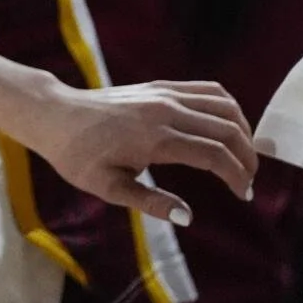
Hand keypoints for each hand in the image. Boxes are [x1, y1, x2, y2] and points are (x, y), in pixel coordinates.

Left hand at [21, 77, 257, 224]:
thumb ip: (150, 202)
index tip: (244, 195)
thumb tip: (188, 217)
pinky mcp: (159, 86)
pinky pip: (206, 90)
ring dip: (243, 130)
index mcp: (155, 139)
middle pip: (227, 129)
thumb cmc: (77, 156)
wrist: (54, 115)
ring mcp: (163, 93)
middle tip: (248, 181)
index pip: (214, 155)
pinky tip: (228, 127)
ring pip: (223, 105)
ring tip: (243, 157)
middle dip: (247, 157)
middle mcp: (165, 110)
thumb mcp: (108, 187)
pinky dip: (227, 107)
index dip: (237, 176)